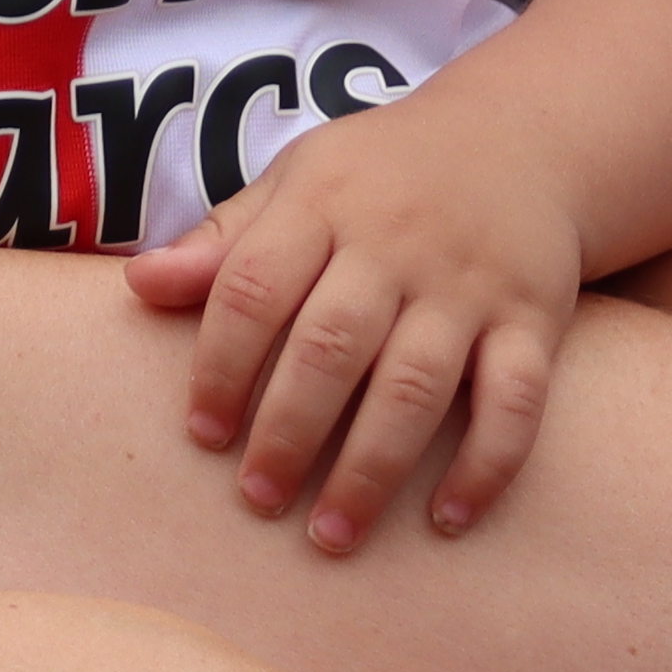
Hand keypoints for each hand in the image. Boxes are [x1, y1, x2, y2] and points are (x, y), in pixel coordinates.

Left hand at [138, 106, 585, 551]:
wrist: (522, 136)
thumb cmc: (382, 175)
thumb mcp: (298, 181)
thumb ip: (223, 242)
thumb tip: (137, 287)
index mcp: (323, 203)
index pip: (255, 288)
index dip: (220, 365)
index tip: (201, 435)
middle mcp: (396, 244)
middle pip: (331, 347)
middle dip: (287, 432)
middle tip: (257, 500)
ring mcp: (468, 284)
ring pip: (416, 385)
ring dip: (371, 467)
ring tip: (331, 534)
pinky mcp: (533, 318)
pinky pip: (515, 399)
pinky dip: (486, 464)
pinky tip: (448, 520)